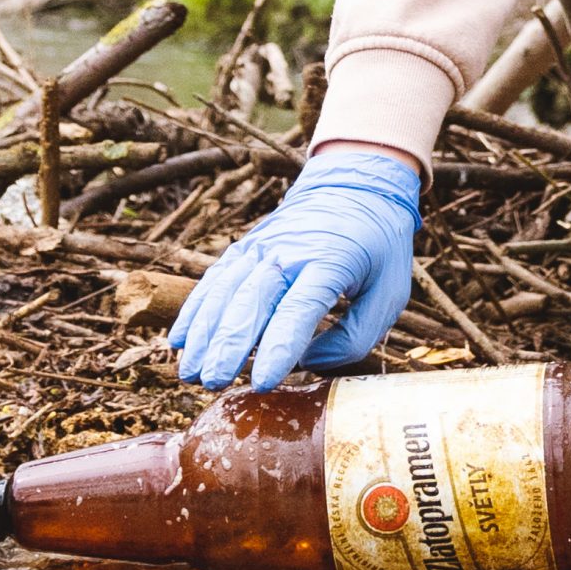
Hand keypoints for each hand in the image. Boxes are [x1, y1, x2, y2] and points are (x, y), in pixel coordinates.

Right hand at [167, 146, 420, 389]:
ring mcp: (262, 246)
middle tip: (213, 383)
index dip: (277, 347)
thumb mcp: (389, 293)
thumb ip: (354, 336)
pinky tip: (181, 340)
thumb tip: (307, 362)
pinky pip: (215, 279)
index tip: (261, 382)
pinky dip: (196, 309)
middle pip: (251, 301)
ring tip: (191, 372)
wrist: (357, 186)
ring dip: (205, 333)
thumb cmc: (377, 249)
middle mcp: (289, 252)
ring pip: (225, 291)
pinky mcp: (246, 247)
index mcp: (330, 262)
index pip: (298, 309)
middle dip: (229, 346)